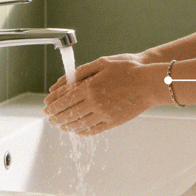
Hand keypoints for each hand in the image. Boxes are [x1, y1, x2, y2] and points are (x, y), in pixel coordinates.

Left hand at [42, 54, 166, 135]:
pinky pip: (94, 130)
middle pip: (69, 114)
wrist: (149, 82)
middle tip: (49, 119)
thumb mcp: (103, 63)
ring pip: (80, 124)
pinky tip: (77, 131)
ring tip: (60, 126)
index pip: (65, 101)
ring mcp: (104, 114)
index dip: (53, 106)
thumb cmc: (128, 69)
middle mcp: (95, 103)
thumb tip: (67, 80)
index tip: (46, 109)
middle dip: (56, 118)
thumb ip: (83, 71)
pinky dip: (82, 132)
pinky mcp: (114, 122)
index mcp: (90, 87)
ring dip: (67, 126)